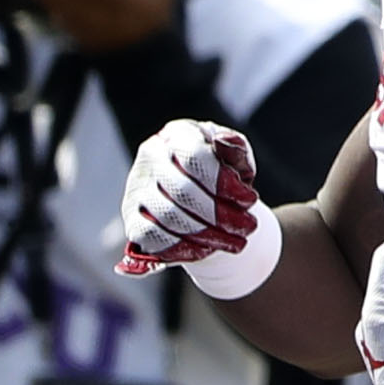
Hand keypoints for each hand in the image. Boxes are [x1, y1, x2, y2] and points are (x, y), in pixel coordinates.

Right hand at [116, 118, 257, 274]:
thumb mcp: (237, 160)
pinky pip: (151, 236)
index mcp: (177, 134)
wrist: (205, 202)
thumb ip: (236, 150)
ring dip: (206, 234)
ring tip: (236, 243)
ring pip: (168, 216)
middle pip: (182, 190)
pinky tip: (207, 250)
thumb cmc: (223, 175)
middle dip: (220, 214)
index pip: (193, 157)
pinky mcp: (132, 217)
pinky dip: (181, 247)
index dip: (223, 182)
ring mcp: (137, 186)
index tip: (251, 200)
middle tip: (248, 228)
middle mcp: (151, 155)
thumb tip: (223, 140)